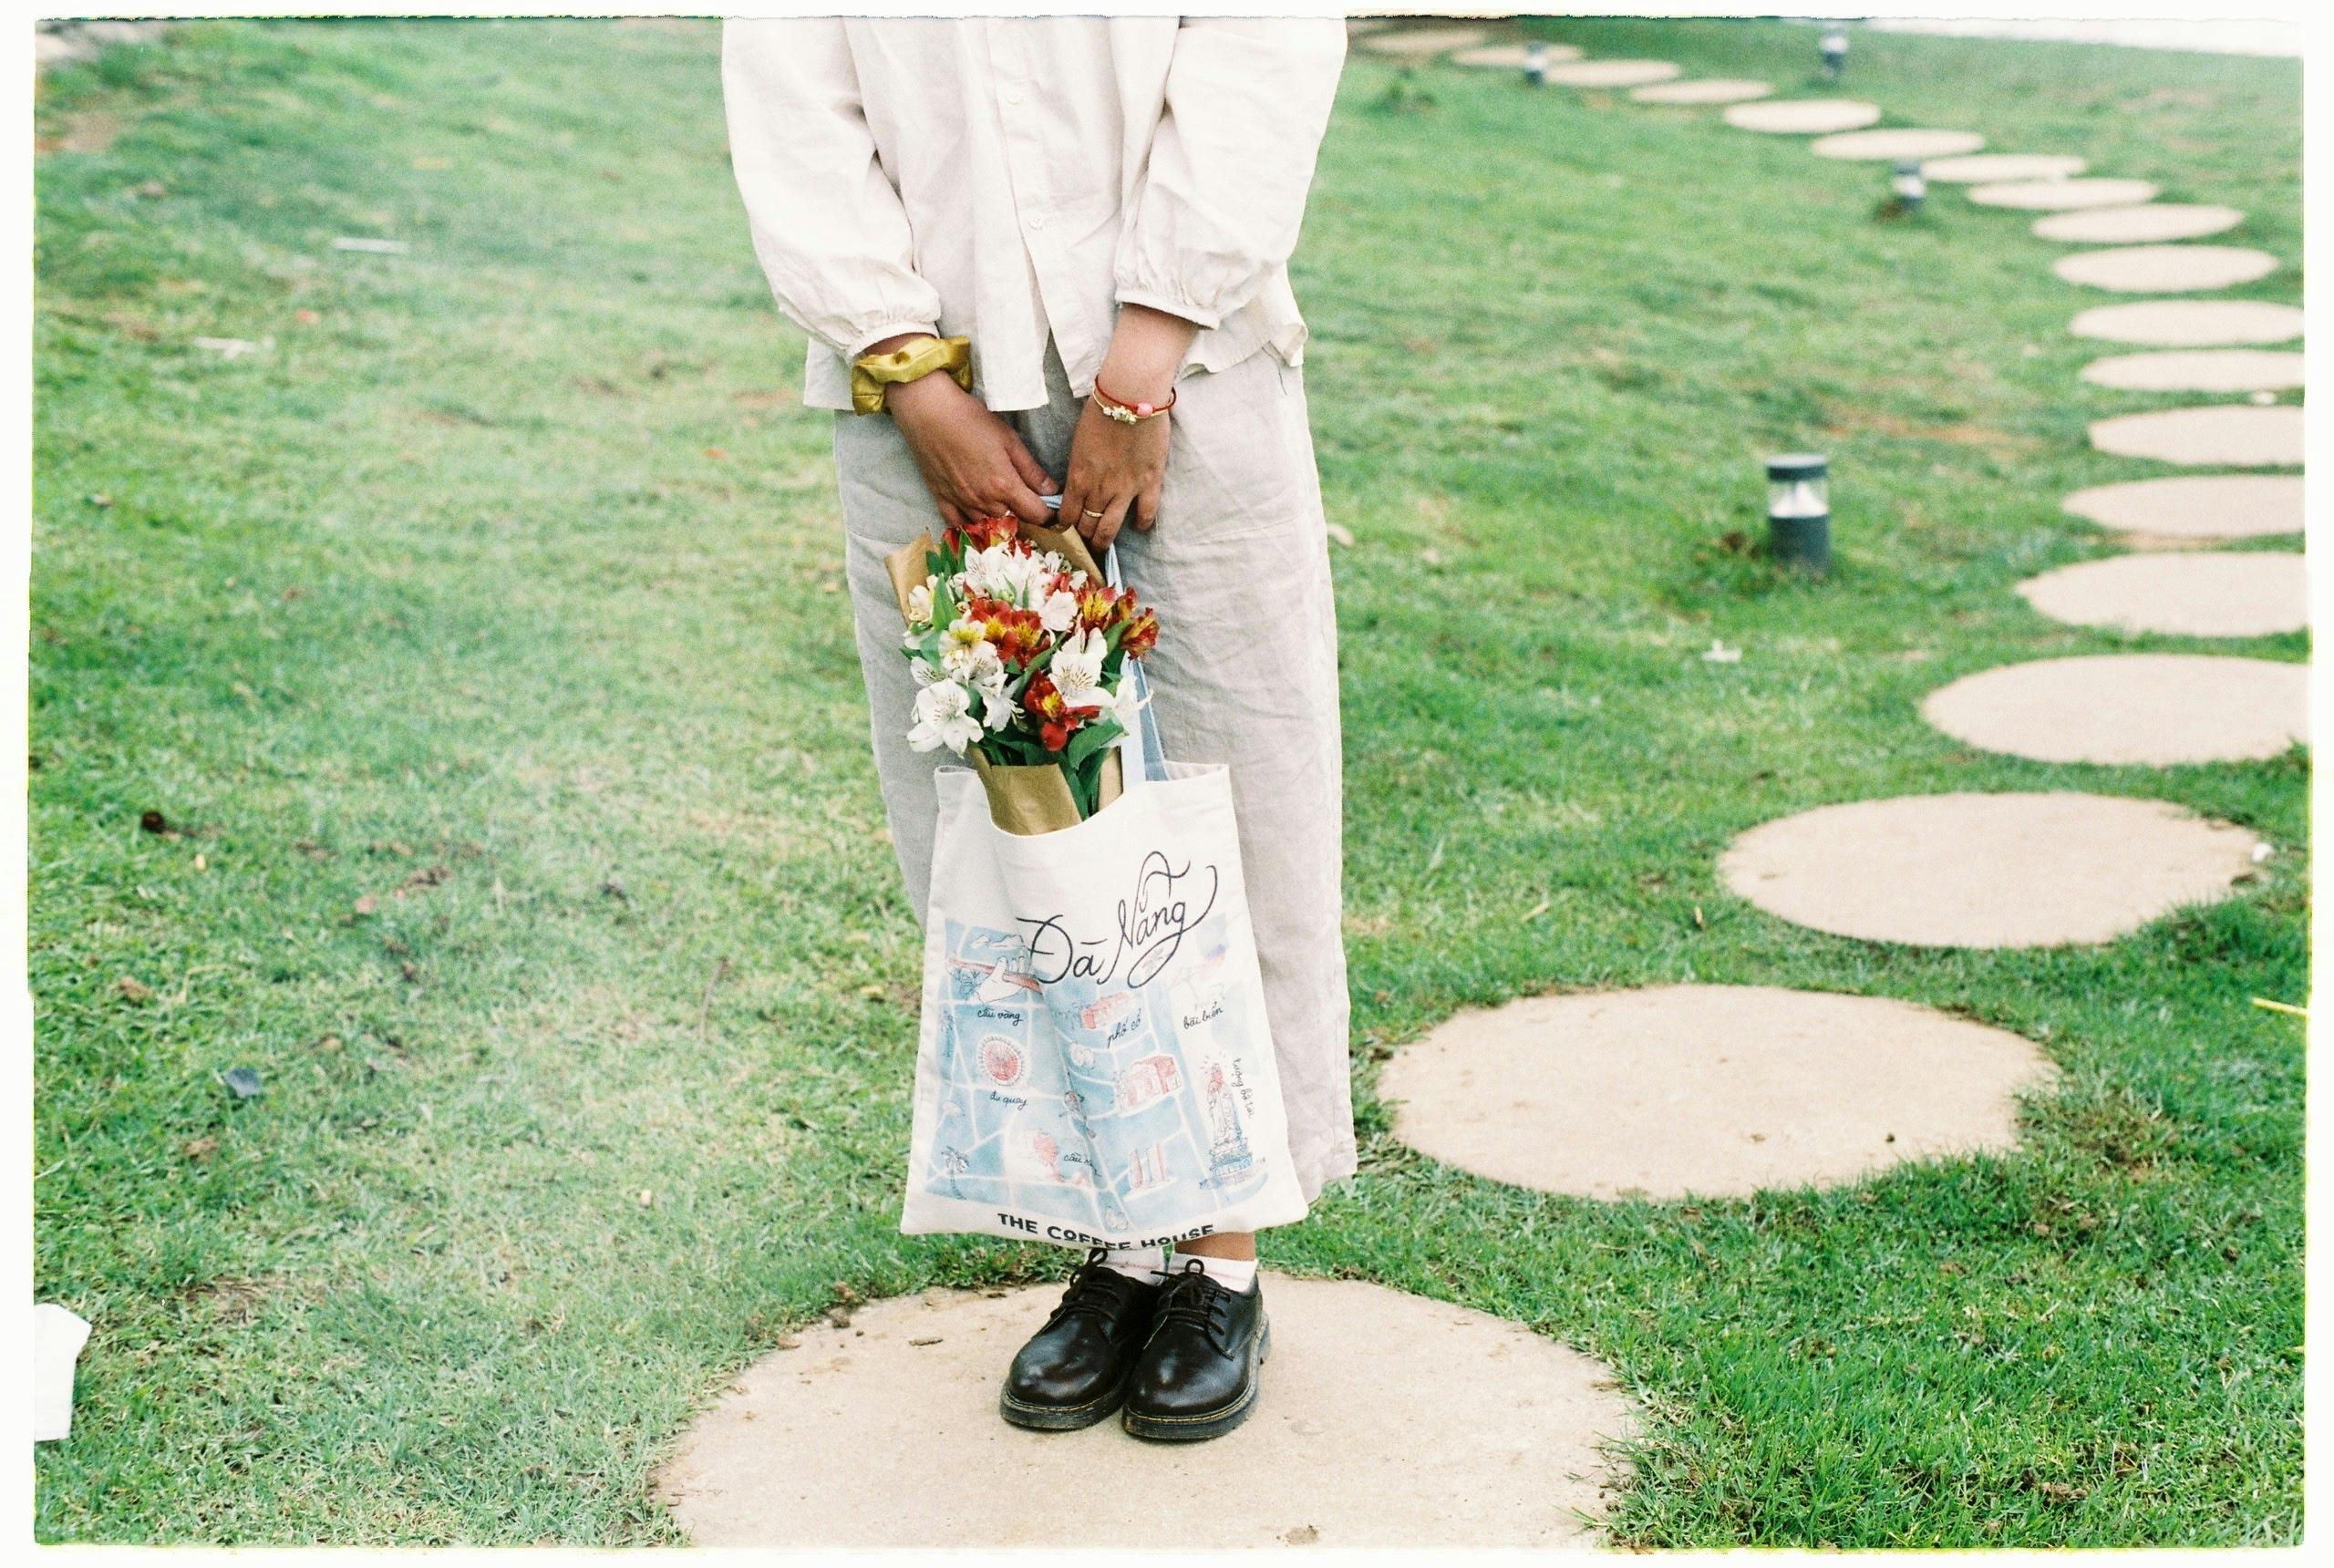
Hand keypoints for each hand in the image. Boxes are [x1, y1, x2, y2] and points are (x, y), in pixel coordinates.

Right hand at [884, 369, 1057, 529]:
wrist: (929, 413)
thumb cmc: (971, 420)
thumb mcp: (1009, 440)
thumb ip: (1031, 470)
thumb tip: (1051, 490)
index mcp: (1004, 486)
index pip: (1036, 515)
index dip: (1047, 514)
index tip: (1049, 508)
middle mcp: (983, 501)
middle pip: (1012, 521)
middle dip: (1021, 513)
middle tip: (1023, 499)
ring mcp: (961, 503)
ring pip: (986, 524)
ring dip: (997, 518)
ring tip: (1000, 503)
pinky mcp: (942, 499)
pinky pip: (957, 524)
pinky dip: (969, 524)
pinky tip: (975, 517)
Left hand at [1059, 303, 1198, 551]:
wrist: (1131, 395)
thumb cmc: (1101, 410)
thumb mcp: (1078, 441)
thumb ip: (1078, 467)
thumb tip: (1078, 482)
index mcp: (1078, 477)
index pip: (1066, 516)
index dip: (1063, 528)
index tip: (1064, 532)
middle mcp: (1099, 490)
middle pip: (1086, 527)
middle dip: (1081, 538)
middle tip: (1082, 542)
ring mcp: (1125, 489)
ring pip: (1110, 529)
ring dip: (1104, 540)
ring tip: (1102, 545)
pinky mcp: (1149, 483)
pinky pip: (1146, 514)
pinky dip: (1142, 524)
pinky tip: (1139, 526)